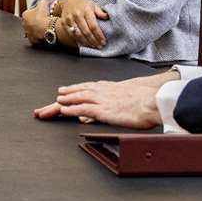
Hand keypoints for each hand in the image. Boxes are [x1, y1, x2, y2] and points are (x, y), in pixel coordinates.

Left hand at [21, 2, 50, 42]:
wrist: (48, 29)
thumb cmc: (44, 16)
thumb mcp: (43, 4)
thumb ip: (44, 1)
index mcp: (24, 15)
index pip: (29, 13)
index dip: (37, 12)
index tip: (42, 13)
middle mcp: (24, 25)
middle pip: (30, 22)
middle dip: (35, 21)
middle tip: (44, 20)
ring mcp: (27, 33)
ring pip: (32, 30)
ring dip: (37, 29)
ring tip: (45, 28)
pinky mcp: (32, 41)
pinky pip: (35, 38)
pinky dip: (39, 36)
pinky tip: (45, 34)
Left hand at [32, 75, 167, 128]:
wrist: (156, 100)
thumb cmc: (148, 101)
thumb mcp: (129, 99)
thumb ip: (115, 104)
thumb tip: (105, 111)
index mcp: (109, 89)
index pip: (85, 90)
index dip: (72, 93)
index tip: (61, 95)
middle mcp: (102, 92)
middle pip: (76, 94)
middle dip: (59, 100)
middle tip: (44, 107)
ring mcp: (102, 100)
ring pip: (75, 99)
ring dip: (60, 104)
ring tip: (47, 108)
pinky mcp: (104, 109)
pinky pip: (83, 108)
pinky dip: (70, 109)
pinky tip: (61, 110)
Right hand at [54, 0, 109, 49]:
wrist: (68, 0)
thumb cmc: (83, 4)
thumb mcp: (93, 5)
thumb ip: (100, 12)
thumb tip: (107, 17)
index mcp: (86, 10)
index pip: (93, 26)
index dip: (99, 35)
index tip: (103, 41)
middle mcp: (77, 15)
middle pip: (86, 32)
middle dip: (94, 41)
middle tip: (99, 46)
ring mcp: (69, 19)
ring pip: (78, 35)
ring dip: (86, 43)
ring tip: (93, 46)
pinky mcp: (64, 23)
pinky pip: (71, 34)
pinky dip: (78, 41)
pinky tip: (84, 44)